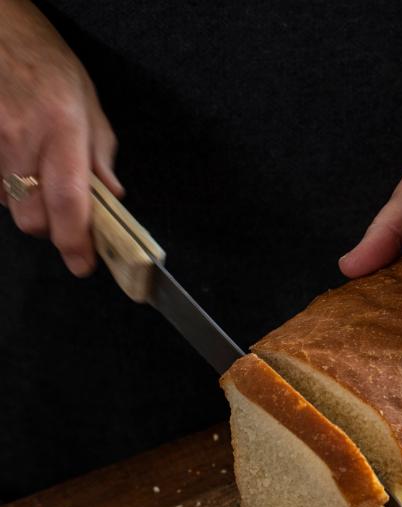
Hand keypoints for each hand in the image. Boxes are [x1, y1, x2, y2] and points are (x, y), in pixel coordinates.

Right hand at [0, 0, 121, 276]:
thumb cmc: (49, 66)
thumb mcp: (90, 106)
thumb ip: (100, 156)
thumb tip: (112, 198)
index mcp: (62, 132)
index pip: (69, 203)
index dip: (76, 242)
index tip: (85, 265)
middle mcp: (22, 142)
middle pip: (33, 219)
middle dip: (53, 229)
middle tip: (71, 219)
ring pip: (11, 207)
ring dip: (31, 207)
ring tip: (43, 179)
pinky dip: (9, 189)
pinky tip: (20, 167)